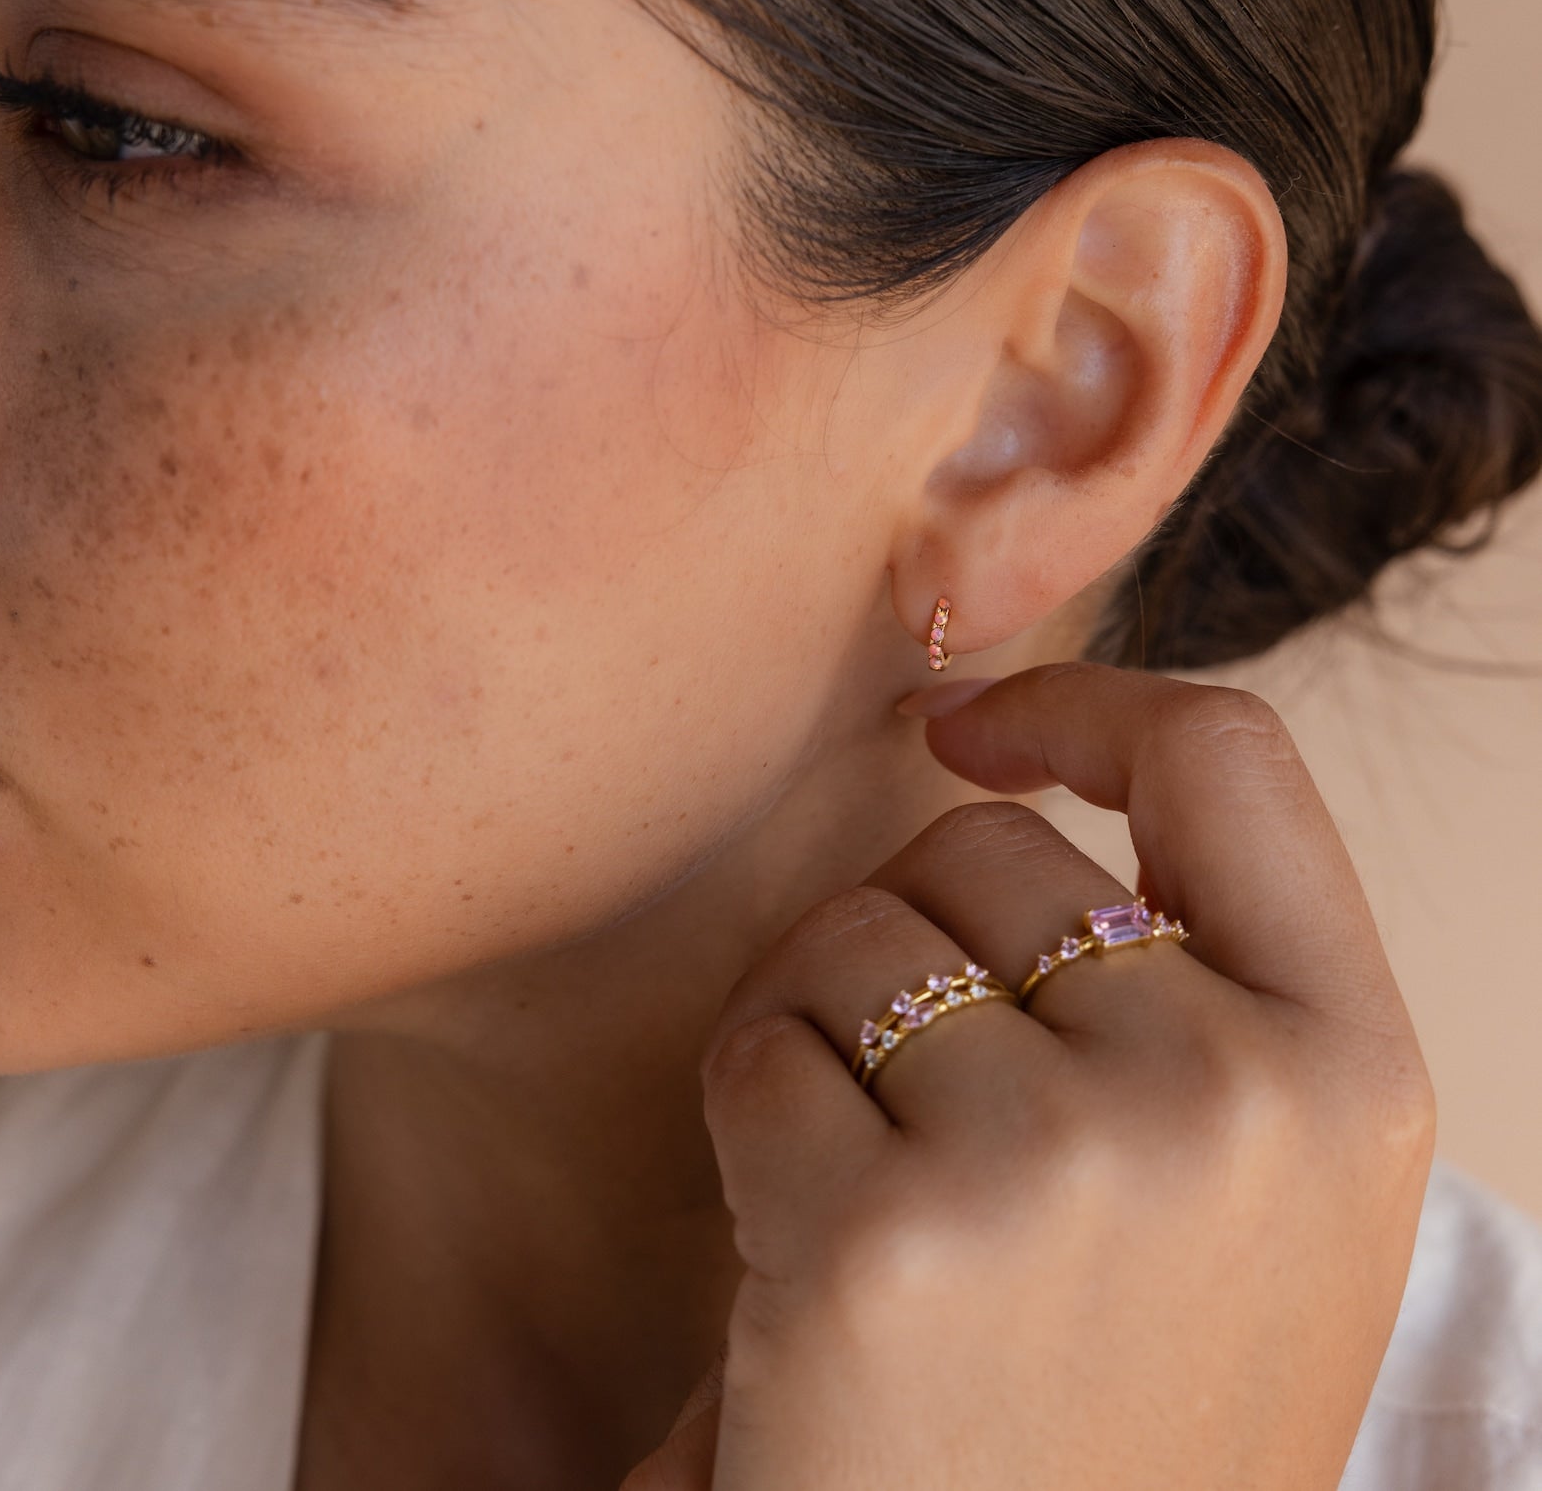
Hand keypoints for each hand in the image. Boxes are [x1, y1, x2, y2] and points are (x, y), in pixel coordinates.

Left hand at [620, 662, 1435, 1490]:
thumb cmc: (1098, 1393)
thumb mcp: (1238, 1188)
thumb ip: (1186, 985)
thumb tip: (1008, 768)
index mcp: (1351, 1072)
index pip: (1232, 760)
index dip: (1087, 704)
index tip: (975, 728)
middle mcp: (1235, 1100)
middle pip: (983, 848)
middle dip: (909, 934)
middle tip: (913, 1098)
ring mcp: (1066, 1164)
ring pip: (854, 931)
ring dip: (821, 1025)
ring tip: (869, 1183)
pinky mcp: (888, 1235)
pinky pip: (759, 1047)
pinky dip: (748, 1119)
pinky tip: (801, 1249)